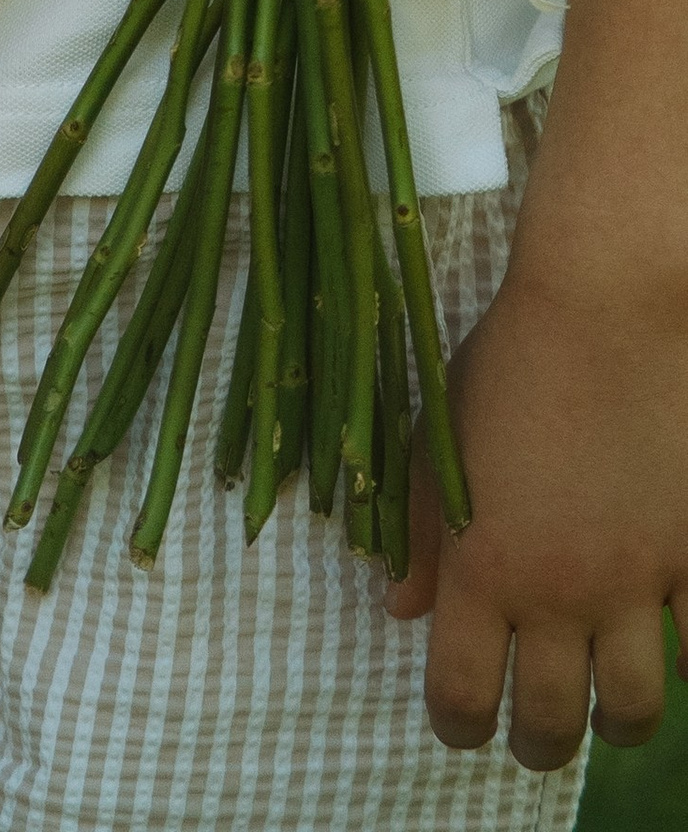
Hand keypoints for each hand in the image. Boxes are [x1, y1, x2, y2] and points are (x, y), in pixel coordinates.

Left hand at [392, 256, 687, 765]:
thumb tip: (402, 611)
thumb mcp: (437, 443)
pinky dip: (686, 661)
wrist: (604, 313)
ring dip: (615, 722)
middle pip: (552, 725)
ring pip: (634, 710)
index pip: (462, 696)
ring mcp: (634, 583)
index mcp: (482, 568)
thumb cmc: (506, 365)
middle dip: (538, 747)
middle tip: (536, 741)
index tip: (460, 729)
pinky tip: (671, 650)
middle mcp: (558, 593)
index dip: (457, 728)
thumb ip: (417, 533)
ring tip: (605, 711)